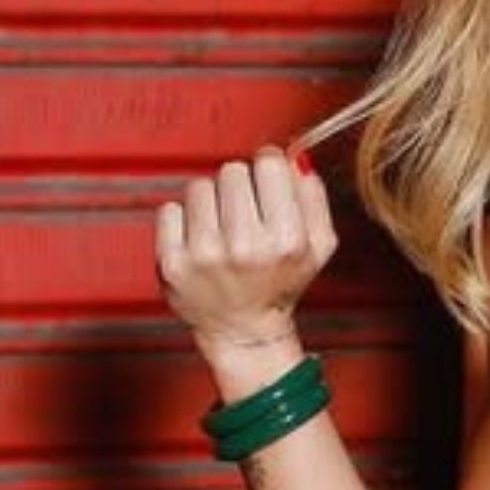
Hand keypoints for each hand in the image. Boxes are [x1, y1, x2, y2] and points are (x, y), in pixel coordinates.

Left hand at [155, 146, 337, 357]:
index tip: (266, 181)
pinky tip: (198, 241)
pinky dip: (182, 220)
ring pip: (200, 186)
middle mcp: (246, 248)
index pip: (268, 164)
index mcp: (287, 240)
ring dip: (211, 202)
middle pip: (232, 171)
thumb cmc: (280, 283)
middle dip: (240, 187)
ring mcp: (205, 256)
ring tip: (221, 229)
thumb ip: (314, 197)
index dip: (268, 168)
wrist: (242, 329)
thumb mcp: (318, 245)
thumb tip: (294, 159)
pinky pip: (170, 209)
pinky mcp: (172, 263)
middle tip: (245, 215)